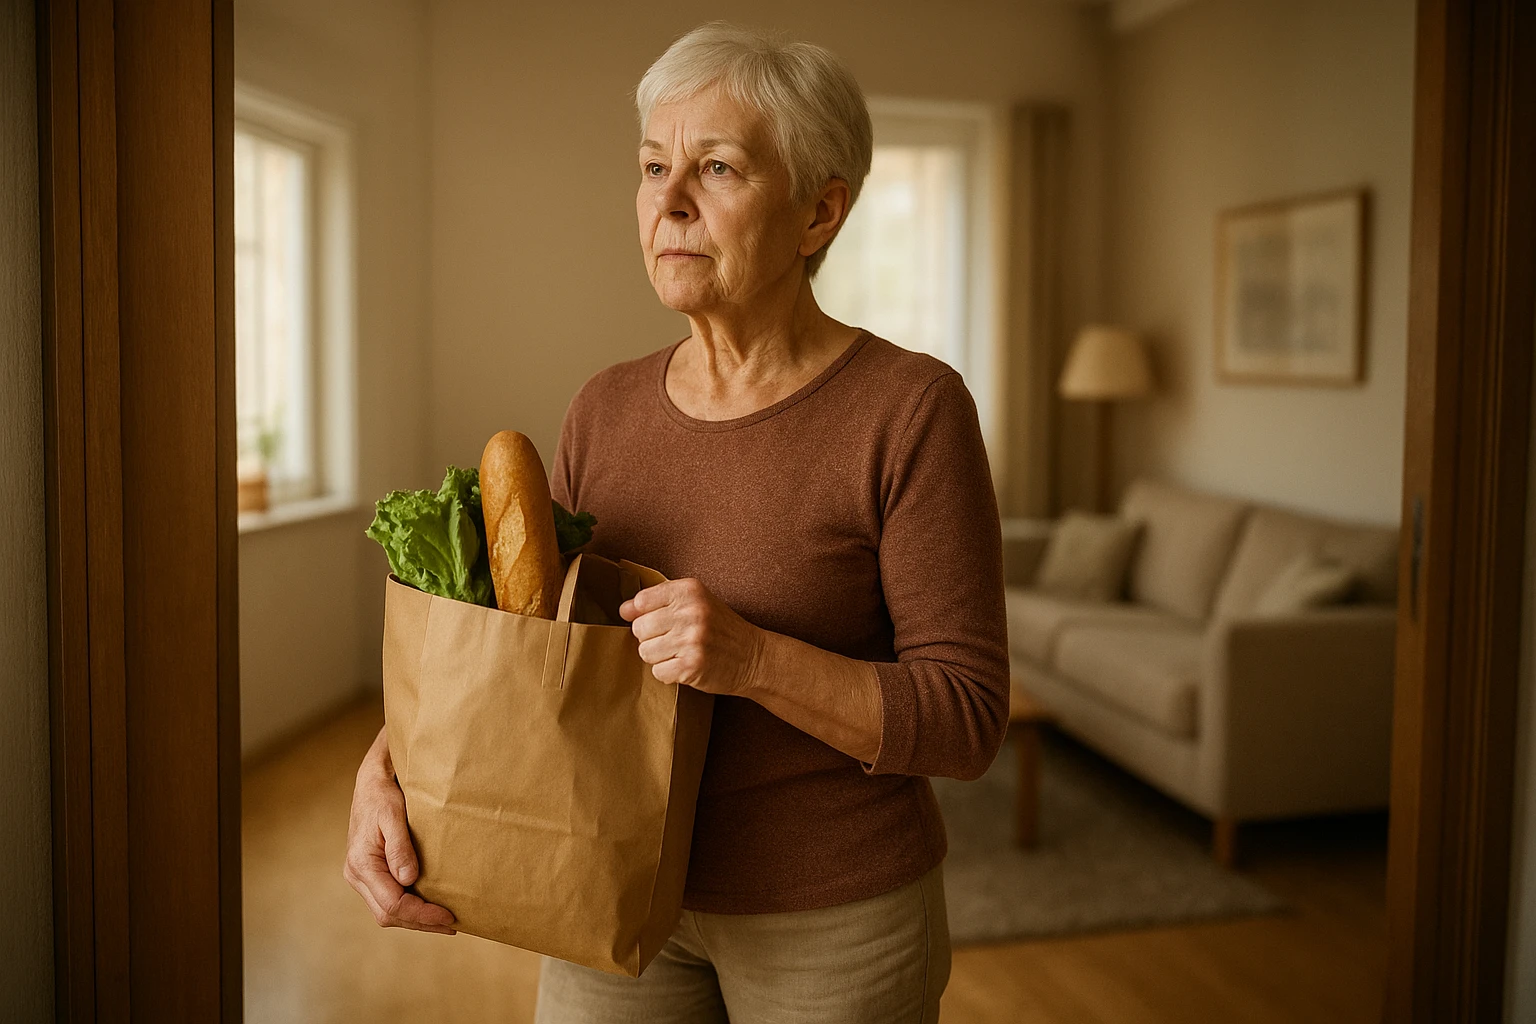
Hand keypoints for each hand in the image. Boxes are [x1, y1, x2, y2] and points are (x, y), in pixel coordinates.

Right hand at [343, 725, 456, 934]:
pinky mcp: (370, 874)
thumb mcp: (393, 815)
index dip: (421, 914)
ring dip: (416, 919)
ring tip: (446, 922)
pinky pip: (388, 899)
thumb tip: (408, 880)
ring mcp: (361, 877)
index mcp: (361, 864)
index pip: (392, 903)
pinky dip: (410, 908)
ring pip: (387, 912)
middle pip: (388, 914)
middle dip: (421, 923)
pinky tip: (430, 908)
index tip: (448, 916)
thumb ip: (400, 847)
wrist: (372, 782)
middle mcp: (356, 875)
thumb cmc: (383, 795)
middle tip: (453, 925)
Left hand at [619, 577, 764, 696]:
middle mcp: (691, 612)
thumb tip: (623, 610)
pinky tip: (685, 666)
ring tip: (680, 653)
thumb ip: (659, 601)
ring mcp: (692, 639)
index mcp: (689, 590)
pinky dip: (669, 673)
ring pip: (645, 652)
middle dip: (651, 638)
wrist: (753, 656)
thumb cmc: (720, 629)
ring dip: (659, 657)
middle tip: (674, 640)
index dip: (644, 615)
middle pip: (639, 629)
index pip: (641, 601)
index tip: (660, 622)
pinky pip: (658, 672)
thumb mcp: (696, 602)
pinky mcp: (692, 665)